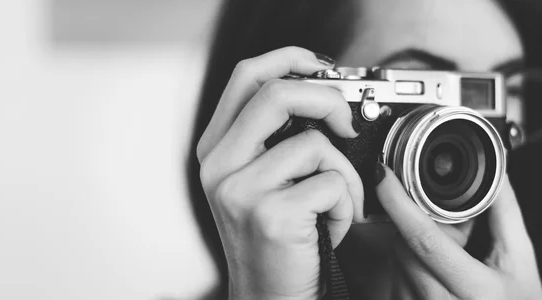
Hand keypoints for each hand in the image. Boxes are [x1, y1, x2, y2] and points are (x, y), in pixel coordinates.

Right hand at [196, 47, 362, 298]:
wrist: (267, 295)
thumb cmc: (273, 239)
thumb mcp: (260, 180)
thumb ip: (275, 137)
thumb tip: (322, 98)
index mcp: (217, 148)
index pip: (246, 77)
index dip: (288, 59)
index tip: (321, 66)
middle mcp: (219, 165)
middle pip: (277, 93)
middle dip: (328, 100)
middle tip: (347, 124)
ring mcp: (240, 190)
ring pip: (316, 144)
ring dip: (344, 175)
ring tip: (333, 204)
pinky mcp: (271, 215)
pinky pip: (332, 184)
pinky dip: (346, 205)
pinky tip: (329, 227)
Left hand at [374, 163, 541, 298]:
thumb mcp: (518, 263)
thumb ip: (505, 216)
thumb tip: (493, 178)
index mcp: (474, 290)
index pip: (424, 238)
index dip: (400, 203)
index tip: (385, 176)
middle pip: (404, 245)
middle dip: (416, 228)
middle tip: (446, 233)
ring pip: (395, 261)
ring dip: (411, 247)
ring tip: (444, 259)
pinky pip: (393, 278)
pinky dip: (406, 267)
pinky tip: (433, 273)